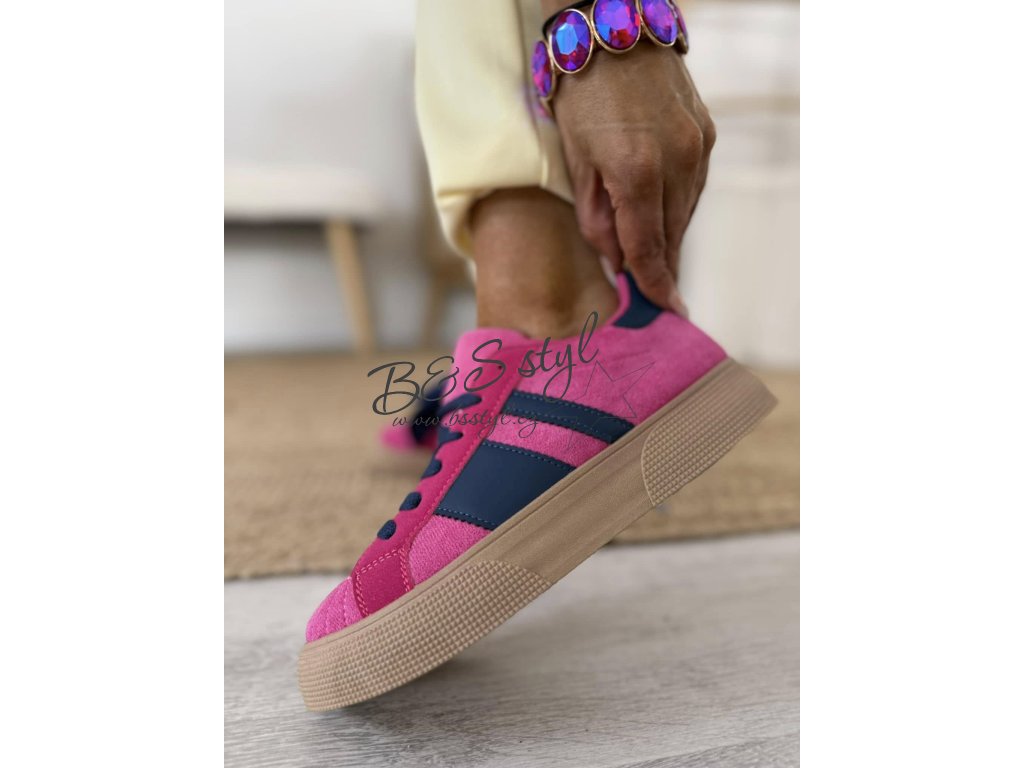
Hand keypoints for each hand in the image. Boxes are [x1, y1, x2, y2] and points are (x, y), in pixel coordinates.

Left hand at [553, 43, 714, 312]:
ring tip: (655, 254)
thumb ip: (597, 218)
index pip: (649, 247)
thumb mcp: (575, 161)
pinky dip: (679, 204)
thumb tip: (618, 261)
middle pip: (672, 234)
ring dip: (670, 235)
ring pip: (688, 211)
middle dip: (662, 265)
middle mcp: (677, 162)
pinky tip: (663, 211)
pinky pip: (695, 184)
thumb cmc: (581, 95)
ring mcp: (698, 145)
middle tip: (656, 293)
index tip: (666, 312)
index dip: (655, 283)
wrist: (613, 27)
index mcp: (636, 173)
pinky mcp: (706, 132)